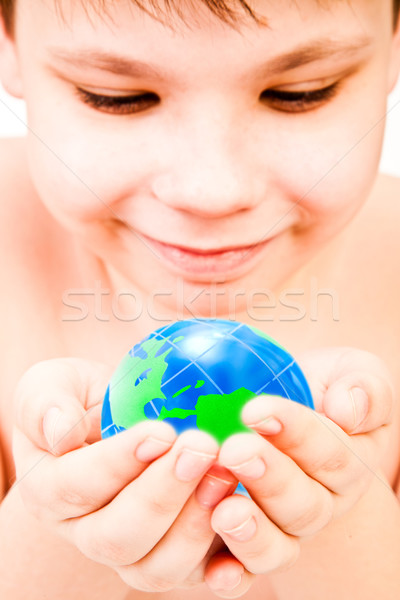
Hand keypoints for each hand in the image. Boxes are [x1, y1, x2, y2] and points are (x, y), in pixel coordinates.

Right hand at [12, 358, 236, 592]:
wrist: (116, 420)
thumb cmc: (83, 399)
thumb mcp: (52, 385)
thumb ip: (45, 404)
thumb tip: (60, 432)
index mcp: (51, 490)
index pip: (76, 487)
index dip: (117, 464)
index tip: (160, 432)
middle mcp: (89, 532)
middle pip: (118, 537)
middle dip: (162, 495)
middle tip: (202, 447)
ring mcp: (135, 551)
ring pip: (158, 567)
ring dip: (195, 525)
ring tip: (225, 475)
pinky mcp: (178, 557)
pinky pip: (199, 577)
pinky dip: (223, 567)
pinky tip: (242, 534)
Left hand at [202, 348, 394, 597]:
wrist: (286, 412)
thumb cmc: (317, 388)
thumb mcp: (350, 374)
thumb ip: (363, 389)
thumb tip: (346, 412)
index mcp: (348, 464)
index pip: (331, 454)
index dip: (295, 432)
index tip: (255, 409)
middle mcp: (318, 504)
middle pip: (303, 505)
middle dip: (269, 478)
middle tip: (234, 450)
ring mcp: (282, 530)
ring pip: (277, 547)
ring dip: (252, 532)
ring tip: (224, 510)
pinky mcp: (246, 546)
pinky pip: (243, 572)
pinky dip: (230, 575)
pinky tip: (214, 571)